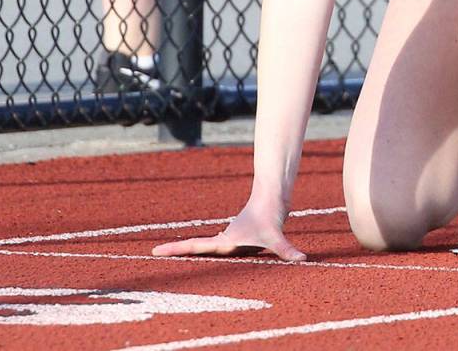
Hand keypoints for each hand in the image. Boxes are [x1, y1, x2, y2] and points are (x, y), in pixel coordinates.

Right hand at [151, 203, 304, 261]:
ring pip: (205, 247)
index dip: (176, 249)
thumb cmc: (270, 215)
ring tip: (168, 255)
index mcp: (225, 241)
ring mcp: (230, 239)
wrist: (273, 197)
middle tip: (154, 254)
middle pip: (195, 248)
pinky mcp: (239, 238)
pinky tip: (210, 261)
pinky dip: (208, 252)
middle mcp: (225, 241)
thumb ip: (286, 250)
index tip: (155, 251)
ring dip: (189, 251)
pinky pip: (219, 248)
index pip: (196, 246)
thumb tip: (302, 260)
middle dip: (176, 251)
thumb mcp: (276, 237)